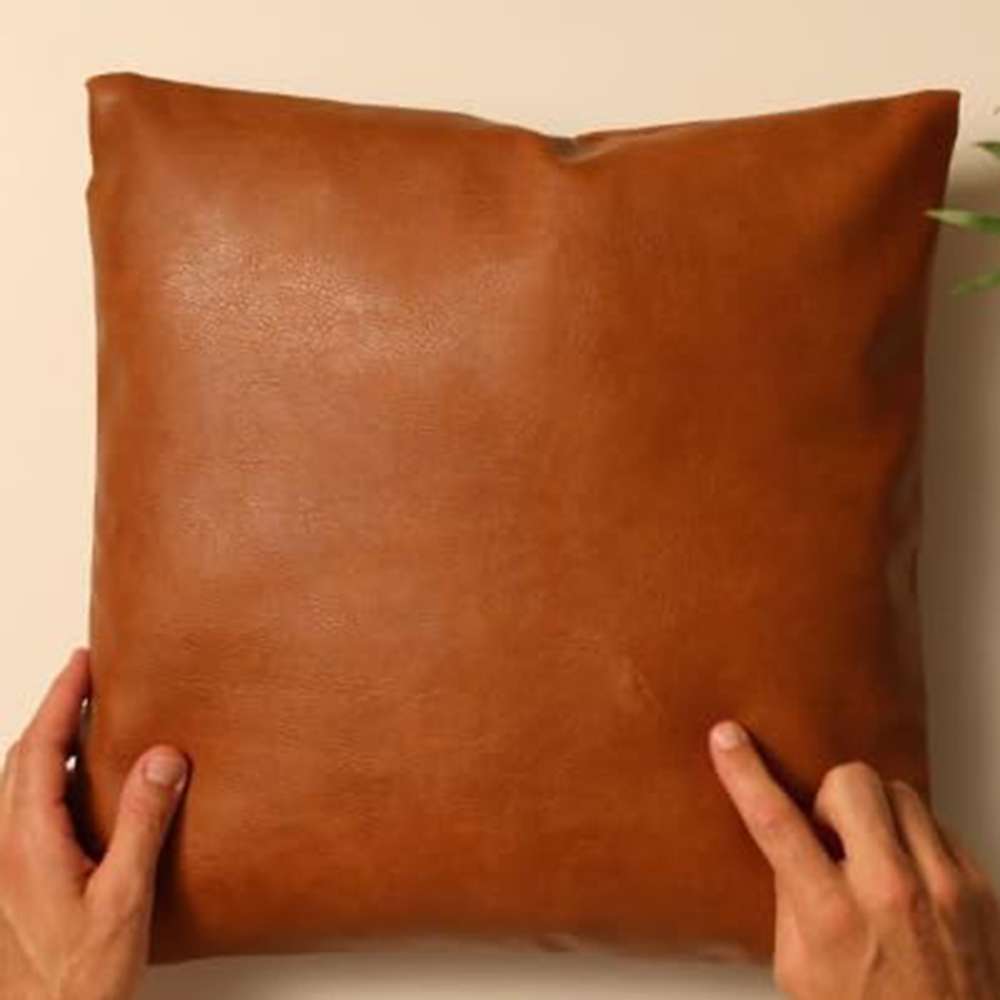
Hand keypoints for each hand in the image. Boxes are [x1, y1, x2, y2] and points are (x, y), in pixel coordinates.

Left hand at [0, 648, 187, 999]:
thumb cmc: (78, 979)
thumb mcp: (123, 896)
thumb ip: (142, 823)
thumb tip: (161, 758)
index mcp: (29, 842)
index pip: (40, 749)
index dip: (60, 699)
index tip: (82, 662)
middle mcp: (9, 848)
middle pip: (23, 758)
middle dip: (52, 709)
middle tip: (83, 675)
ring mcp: (9, 867)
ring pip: (20, 783)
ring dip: (48, 740)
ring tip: (83, 716)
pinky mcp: (19, 882)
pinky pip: (27, 808)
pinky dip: (49, 774)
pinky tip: (78, 784)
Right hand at [709, 720, 999, 997]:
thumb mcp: (799, 969)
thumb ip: (790, 897)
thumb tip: (786, 838)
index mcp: (832, 916)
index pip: (775, 821)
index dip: (743, 772)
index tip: (727, 739)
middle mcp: (891, 892)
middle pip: (851, 782)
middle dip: (832, 797)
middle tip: (832, 833)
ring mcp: (942, 886)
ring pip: (899, 792)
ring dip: (876, 815)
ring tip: (874, 855)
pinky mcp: (978, 886)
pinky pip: (936, 823)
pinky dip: (914, 839)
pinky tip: (907, 874)